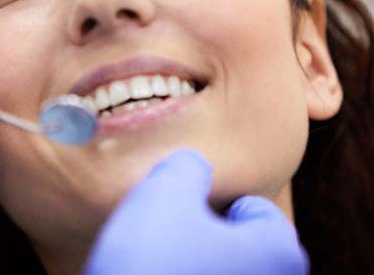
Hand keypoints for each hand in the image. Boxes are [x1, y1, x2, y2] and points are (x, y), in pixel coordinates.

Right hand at [84, 149, 308, 274]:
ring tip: (156, 263)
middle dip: (205, 234)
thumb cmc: (152, 265)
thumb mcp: (164, 193)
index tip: (184, 210)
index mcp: (278, 253)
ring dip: (193, 263)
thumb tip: (192, 167)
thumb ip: (187, 167)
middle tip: (166, 236)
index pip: (256, 209)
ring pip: (220, 272)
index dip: (214, 201)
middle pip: (240, 244)